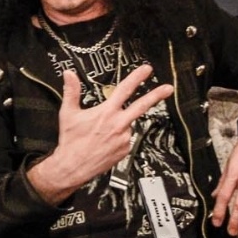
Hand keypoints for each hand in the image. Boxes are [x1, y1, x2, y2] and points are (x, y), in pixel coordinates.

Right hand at [49, 66, 174, 185]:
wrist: (72, 167)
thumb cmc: (71, 142)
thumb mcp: (68, 113)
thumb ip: (71, 91)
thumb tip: (69, 74)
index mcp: (106, 112)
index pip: (124, 89)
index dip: (137, 77)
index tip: (147, 69)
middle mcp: (118, 124)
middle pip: (142, 106)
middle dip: (157, 95)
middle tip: (168, 88)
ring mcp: (124, 138)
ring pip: (128, 123)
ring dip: (121, 123)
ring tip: (102, 132)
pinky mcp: (125, 150)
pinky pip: (126, 138)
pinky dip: (119, 136)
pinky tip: (105, 141)